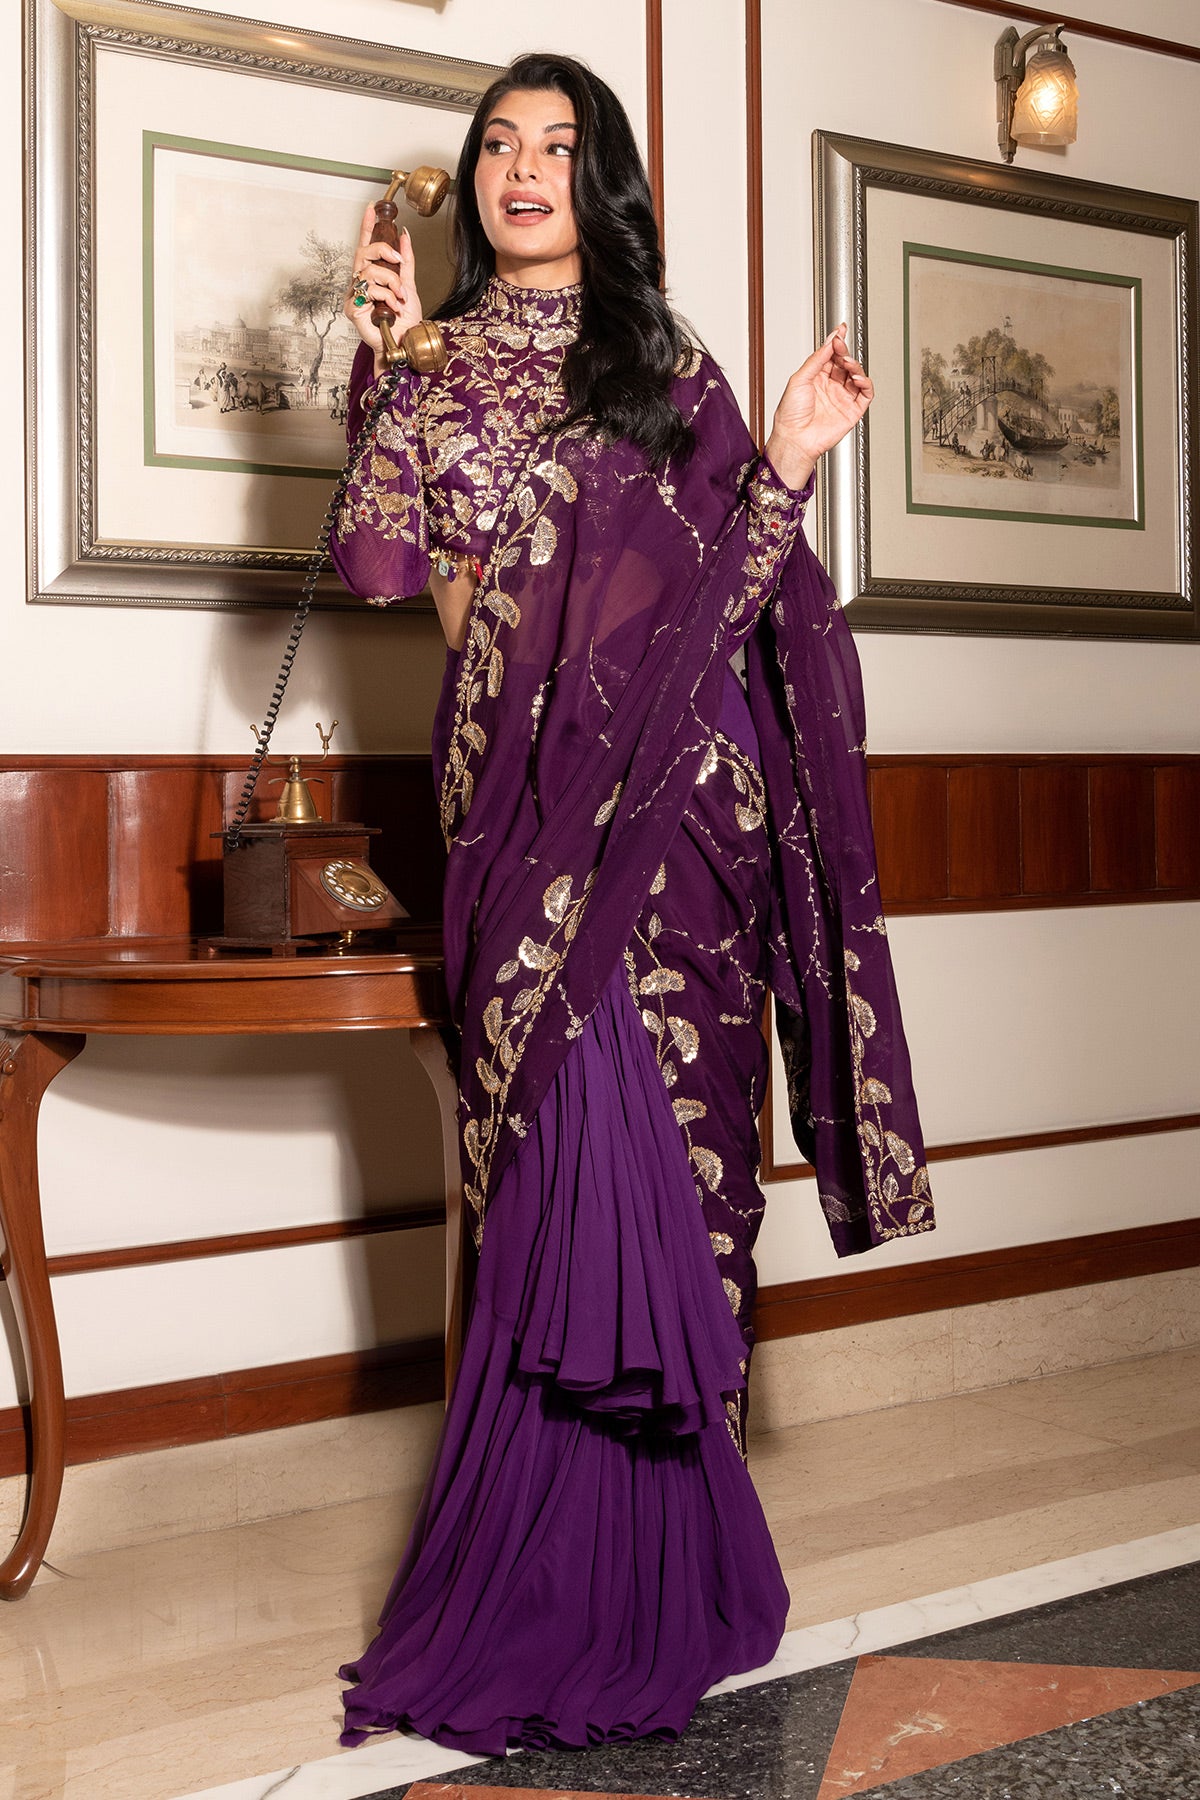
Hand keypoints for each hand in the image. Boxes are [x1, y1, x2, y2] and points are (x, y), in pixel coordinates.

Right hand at [344, 201, 425, 376]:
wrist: (405, 342)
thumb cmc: (404, 320)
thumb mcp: (409, 285)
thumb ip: (406, 261)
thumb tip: (404, 235)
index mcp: (372, 275)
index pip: (366, 245)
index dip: (367, 226)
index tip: (371, 208)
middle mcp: (360, 282)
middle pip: (363, 252)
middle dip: (383, 251)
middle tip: (398, 260)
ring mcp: (355, 295)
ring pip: (369, 271)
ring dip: (391, 282)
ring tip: (400, 296)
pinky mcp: (353, 308)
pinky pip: (369, 290)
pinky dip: (386, 296)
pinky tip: (392, 307)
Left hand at [764, 323, 873, 491]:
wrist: (795, 439)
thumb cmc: (790, 416)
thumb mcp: (799, 379)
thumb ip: (816, 359)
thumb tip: (828, 342)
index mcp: (816, 377)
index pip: (831, 355)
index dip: (836, 342)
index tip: (839, 331)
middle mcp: (830, 386)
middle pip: (845, 363)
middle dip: (845, 352)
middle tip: (841, 346)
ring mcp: (842, 398)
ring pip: (857, 376)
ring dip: (855, 366)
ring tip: (848, 364)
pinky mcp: (852, 411)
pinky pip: (865, 394)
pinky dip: (866, 384)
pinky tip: (858, 378)